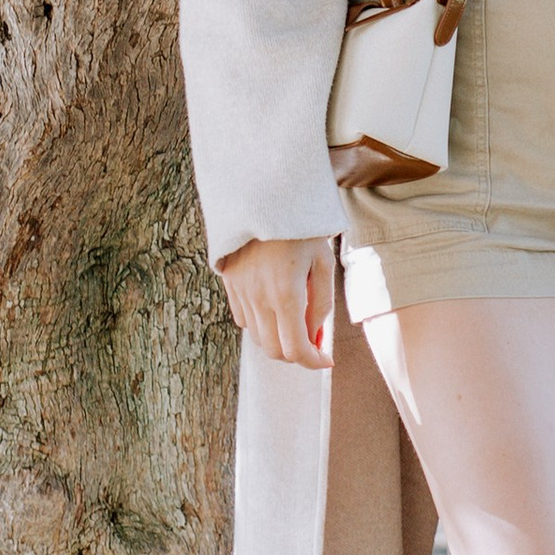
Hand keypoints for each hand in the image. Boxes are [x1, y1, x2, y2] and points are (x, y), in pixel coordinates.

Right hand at [219, 236, 335, 368]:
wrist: (268, 193)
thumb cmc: (304, 227)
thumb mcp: (323, 263)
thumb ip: (321, 305)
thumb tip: (314, 337)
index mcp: (286, 293)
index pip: (296, 349)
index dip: (313, 361)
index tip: (326, 360)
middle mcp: (258, 297)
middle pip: (273, 350)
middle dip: (296, 354)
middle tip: (313, 342)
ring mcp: (240, 290)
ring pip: (257, 337)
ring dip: (278, 339)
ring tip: (296, 319)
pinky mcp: (229, 282)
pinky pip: (242, 318)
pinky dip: (260, 323)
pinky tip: (274, 306)